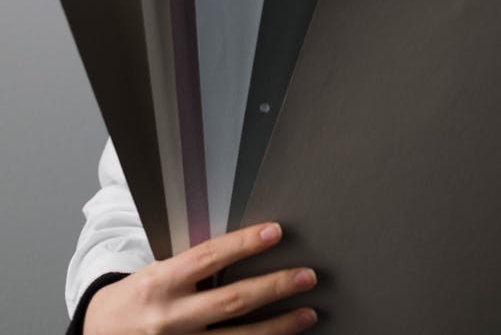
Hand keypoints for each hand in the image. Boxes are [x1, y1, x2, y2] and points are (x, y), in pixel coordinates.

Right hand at [83, 221, 317, 333]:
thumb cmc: (137, 299)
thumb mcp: (157, 273)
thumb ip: (193, 267)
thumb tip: (241, 247)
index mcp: (161, 283)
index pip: (209, 257)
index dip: (243, 244)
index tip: (275, 231)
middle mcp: (171, 318)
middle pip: (232, 301)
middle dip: (274, 287)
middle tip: (307, 275)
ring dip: (278, 327)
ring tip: (308, 313)